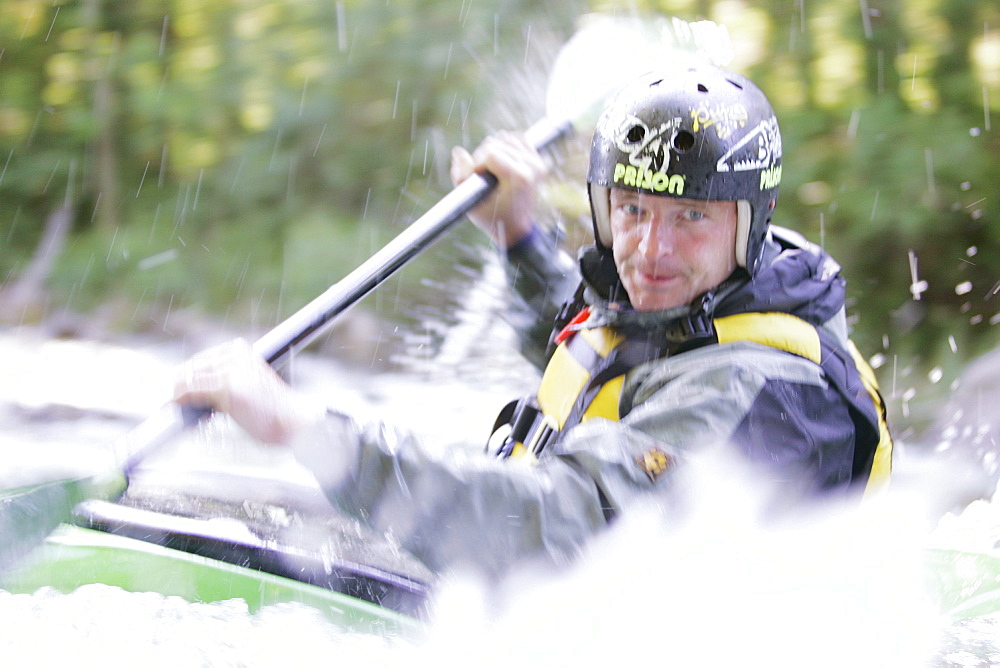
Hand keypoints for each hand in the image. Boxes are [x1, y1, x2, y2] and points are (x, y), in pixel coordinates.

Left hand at [173, 339, 326, 444]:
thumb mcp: (246, 385)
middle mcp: (237, 355)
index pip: (202, 359)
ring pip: (190, 377)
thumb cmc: (270, 410)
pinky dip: (179, 399)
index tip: (174, 388)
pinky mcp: (228, 387)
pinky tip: (173, 406)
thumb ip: (224, 380)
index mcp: (242, 350)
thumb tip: (189, 388)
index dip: (185, 375)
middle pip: (193, 367)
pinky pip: (193, 390)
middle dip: (178, 383)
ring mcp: (232, 370)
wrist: (291, 422)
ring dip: (175, 392)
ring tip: (168, 404)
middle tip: (168, 399)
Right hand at [450, 131, 546, 247]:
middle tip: (483, 178)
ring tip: (491, 171)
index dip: (477, 164)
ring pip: (505, 138)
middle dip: (482, 158)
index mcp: (519, 177)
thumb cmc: (493, 219)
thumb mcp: (472, 203)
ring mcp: (537, 163)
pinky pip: (516, 139)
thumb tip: (458, 151)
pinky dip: (505, 146)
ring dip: (492, 151)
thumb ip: (461, 177)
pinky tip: (501, 160)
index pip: (490, 152)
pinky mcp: (537, 160)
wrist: (516, 228)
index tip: (476, 179)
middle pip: (496, 143)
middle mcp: (531, 167)